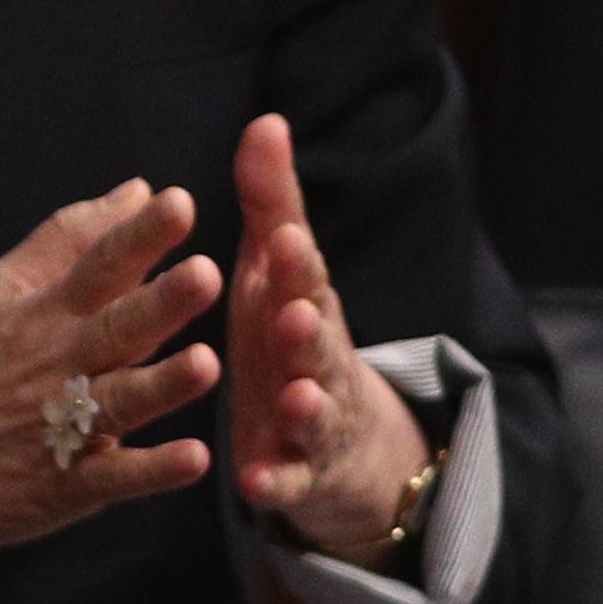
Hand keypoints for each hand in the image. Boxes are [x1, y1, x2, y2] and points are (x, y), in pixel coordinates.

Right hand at [0, 171, 222, 554]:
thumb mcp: (4, 290)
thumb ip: (71, 238)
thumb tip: (138, 188)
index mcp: (47, 313)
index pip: (99, 264)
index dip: (140, 235)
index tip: (178, 202)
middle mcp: (60, 364)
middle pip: (117, 327)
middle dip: (161, 302)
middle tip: (205, 275)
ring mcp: (63, 426)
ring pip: (122, 399)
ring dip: (164, 384)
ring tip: (205, 363)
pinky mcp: (68, 484)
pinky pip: (116, 476)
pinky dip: (154, 470)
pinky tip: (194, 459)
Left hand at [226, 112, 431, 561]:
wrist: (347, 440)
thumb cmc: (293, 331)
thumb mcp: (280, 270)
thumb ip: (271, 203)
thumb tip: (265, 120)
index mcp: (305, 302)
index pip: (304, 276)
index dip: (294, 260)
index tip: (280, 236)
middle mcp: (317, 358)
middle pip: (318, 342)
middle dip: (308, 329)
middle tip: (294, 315)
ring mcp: (313, 418)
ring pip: (313, 411)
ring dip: (305, 405)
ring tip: (293, 399)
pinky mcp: (301, 473)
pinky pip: (289, 480)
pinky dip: (276, 481)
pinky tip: (255, 483)